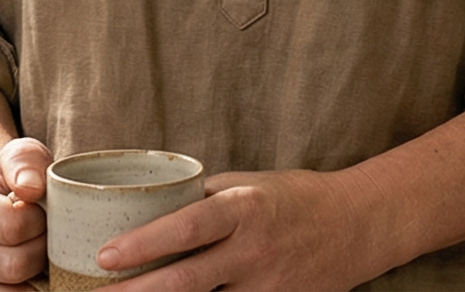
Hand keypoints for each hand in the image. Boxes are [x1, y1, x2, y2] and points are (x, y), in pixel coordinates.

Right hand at [0, 136, 53, 291]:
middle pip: (14, 266)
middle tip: (40, 234)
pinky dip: (26, 291)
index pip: (12, 227)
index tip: (37, 211)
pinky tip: (27, 274)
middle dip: (40, 250)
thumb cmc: (8, 179)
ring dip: (34, 275)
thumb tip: (30, 188)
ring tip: (32, 252)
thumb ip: (26, 161)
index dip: (38, 221)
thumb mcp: (19, 154)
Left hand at [99, 168, 394, 291]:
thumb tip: (144, 206)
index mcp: (244, 208)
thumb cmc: (293, 198)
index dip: (145, 243)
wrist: (358, 225)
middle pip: (188, 281)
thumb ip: (201, 199)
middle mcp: (254, 250)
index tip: (106, 255)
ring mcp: (267, 287)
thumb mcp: (247, 184)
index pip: (188, 227)